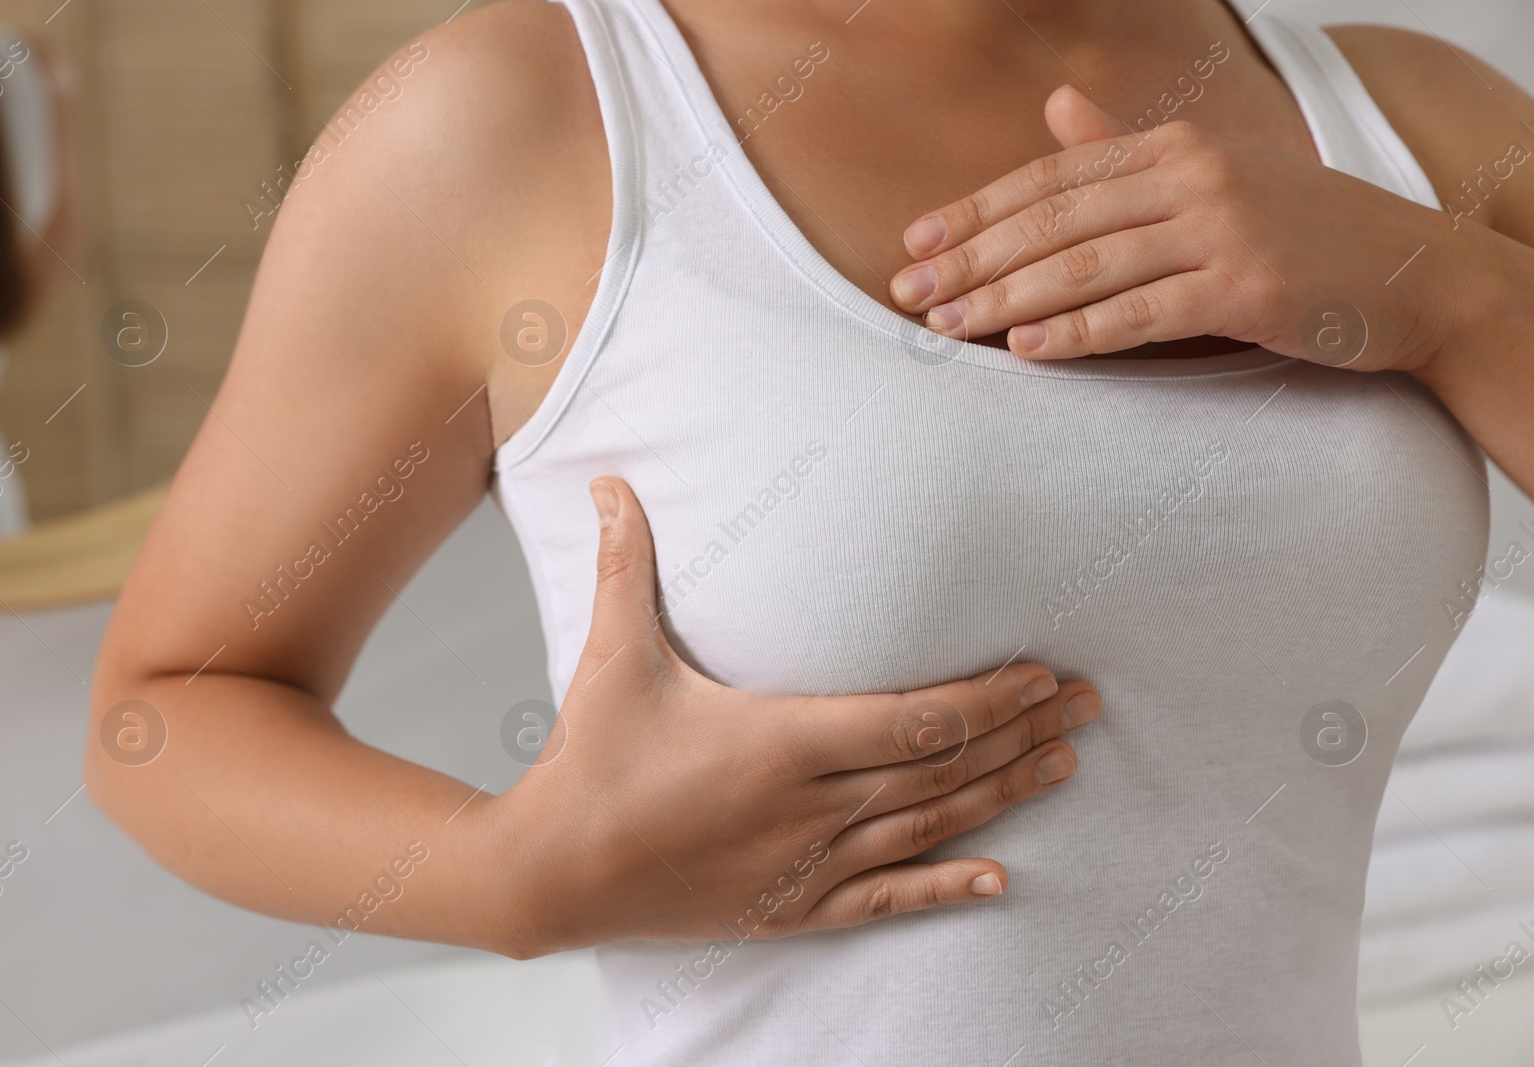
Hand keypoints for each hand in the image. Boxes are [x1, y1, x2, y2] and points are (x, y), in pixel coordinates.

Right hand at [490, 477, 1101, 956]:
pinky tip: (1001, 882)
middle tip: (1087, 705)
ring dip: (1004, 795)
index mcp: (783, 739)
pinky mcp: (794, 907)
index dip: (989, 697)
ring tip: (1065, 764)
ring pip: (931, 827)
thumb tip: (610, 483)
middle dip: (1021, 733)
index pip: (917, 718)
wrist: (554, 872)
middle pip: (943, 768)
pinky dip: (948, 888)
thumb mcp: (614, 656)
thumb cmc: (592, 762)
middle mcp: (812, 806)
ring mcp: (808, 863)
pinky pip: (889, 900)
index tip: (1043, 673)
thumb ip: (625, 565)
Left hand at [888, 85, 1473, 371]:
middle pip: (1056, 219)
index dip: (979, 209)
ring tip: (948, 327)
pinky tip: (1028, 352)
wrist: (1417, 274)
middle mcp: (1193, 176)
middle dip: (973, 259)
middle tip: (908, 295)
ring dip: (1007, 300)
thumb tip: (1056, 107)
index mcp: (1177, 146)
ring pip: (1087, 265)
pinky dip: (1080, 334)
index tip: (917, 243)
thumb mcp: (1215, 173)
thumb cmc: (1303, 230)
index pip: (1054, 175)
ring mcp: (1222, 230)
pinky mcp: (1247, 289)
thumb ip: (1129, 147)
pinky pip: (1143, 314)